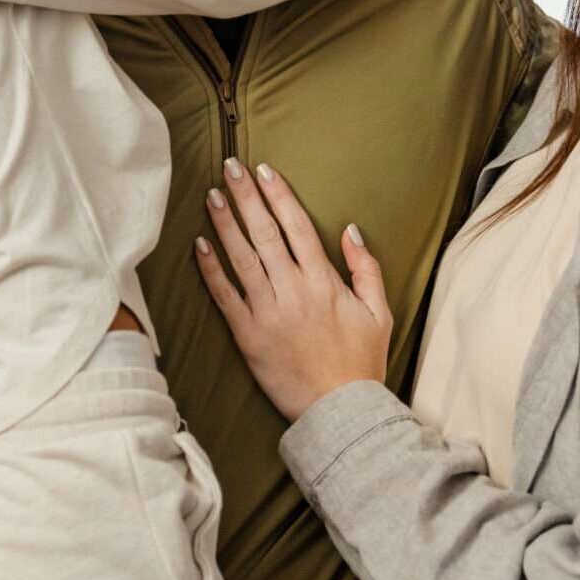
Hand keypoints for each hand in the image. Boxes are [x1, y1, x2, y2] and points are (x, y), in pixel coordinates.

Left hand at [195, 160, 390, 422]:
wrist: (340, 412)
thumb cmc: (362, 362)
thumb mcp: (380, 311)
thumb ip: (365, 267)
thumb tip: (350, 229)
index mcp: (323, 281)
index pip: (296, 226)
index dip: (279, 195)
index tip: (264, 170)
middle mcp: (292, 290)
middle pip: (264, 233)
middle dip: (246, 197)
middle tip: (229, 167)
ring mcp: (267, 313)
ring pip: (241, 258)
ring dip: (224, 223)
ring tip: (211, 195)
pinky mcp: (248, 336)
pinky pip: (225, 297)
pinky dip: (210, 270)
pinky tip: (198, 245)